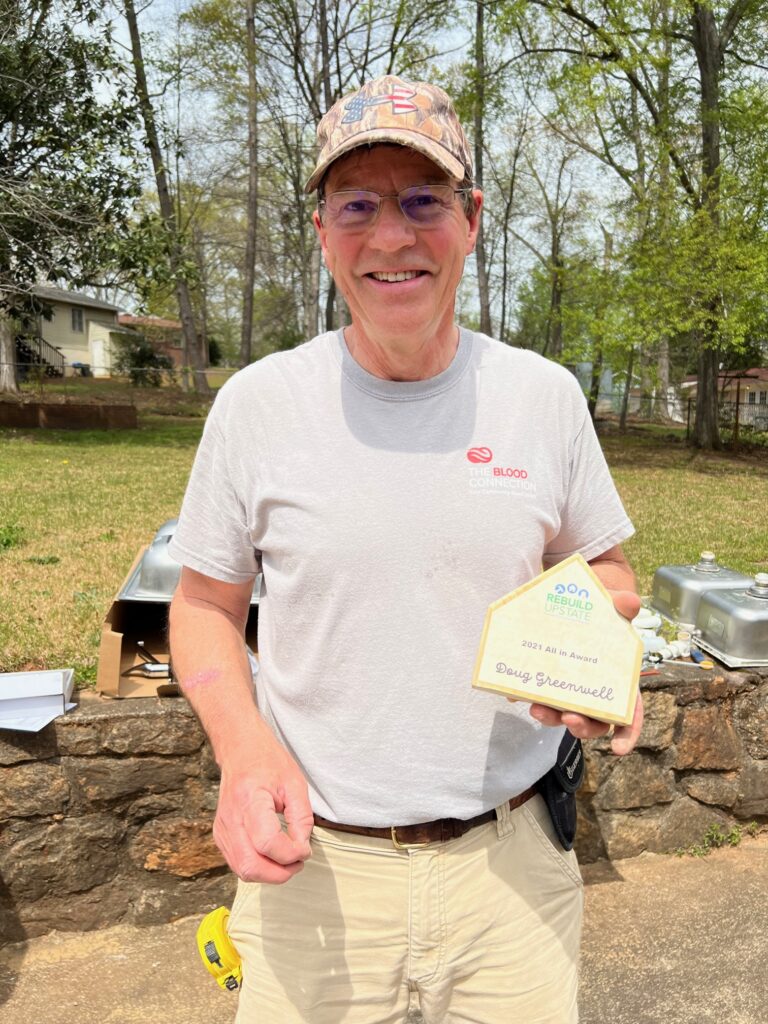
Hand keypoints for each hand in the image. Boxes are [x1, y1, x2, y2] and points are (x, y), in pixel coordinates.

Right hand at [213, 729, 313, 883]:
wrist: (240, 750)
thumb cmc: (268, 762)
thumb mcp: (295, 783)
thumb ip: (302, 818)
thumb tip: (301, 849)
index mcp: (249, 799)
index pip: (267, 843)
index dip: (290, 853)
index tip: (305, 848)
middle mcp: (230, 817)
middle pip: (250, 865)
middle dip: (279, 873)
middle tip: (298, 862)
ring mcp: (221, 828)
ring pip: (242, 870)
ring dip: (269, 874)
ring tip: (288, 860)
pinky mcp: (220, 835)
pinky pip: (238, 863)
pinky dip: (258, 867)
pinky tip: (273, 856)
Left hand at [523, 588, 643, 755]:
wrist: (578, 598)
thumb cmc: (603, 608)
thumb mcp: (613, 603)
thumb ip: (622, 603)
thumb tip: (630, 602)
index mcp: (620, 680)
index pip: (629, 714)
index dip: (627, 734)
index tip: (619, 749)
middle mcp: (596, 691)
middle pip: (594, 721)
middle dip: (581, 727)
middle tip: (568, 718)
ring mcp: (570, 688)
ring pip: (563, 714)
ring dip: (550, 718)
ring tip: (536, 707)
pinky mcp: (546, 680)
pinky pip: (538, 694)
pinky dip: (527, 696)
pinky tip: (515, 692)